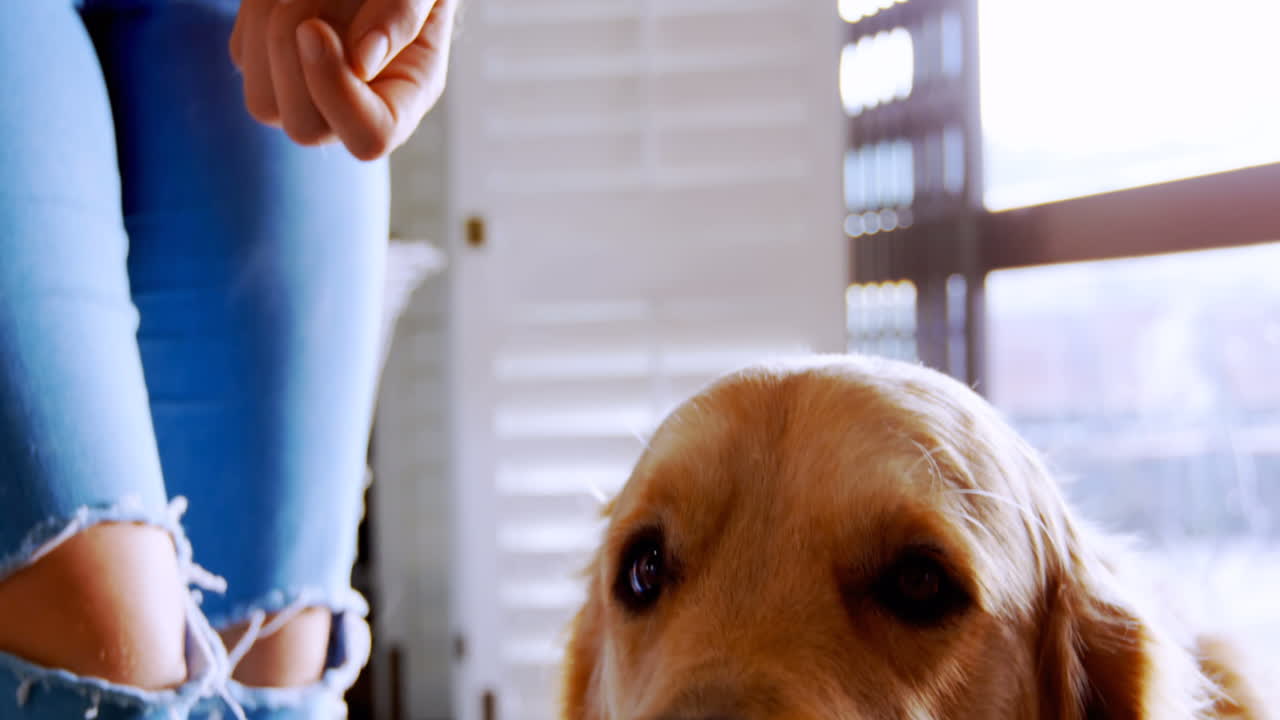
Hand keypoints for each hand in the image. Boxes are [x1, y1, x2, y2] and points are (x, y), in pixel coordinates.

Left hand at [229, 0, 456, 160]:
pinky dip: (258, 14)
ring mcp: (307, 97)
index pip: (371, 136)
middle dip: (292, 56)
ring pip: (263, 104)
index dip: (337, 92)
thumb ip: (402, 15)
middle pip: (305, 129)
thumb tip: (362, 61)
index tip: (315, 27)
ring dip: (271, 30)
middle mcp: (354, 110)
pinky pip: (245, 56)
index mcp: (405, 99)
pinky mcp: (268, 70)